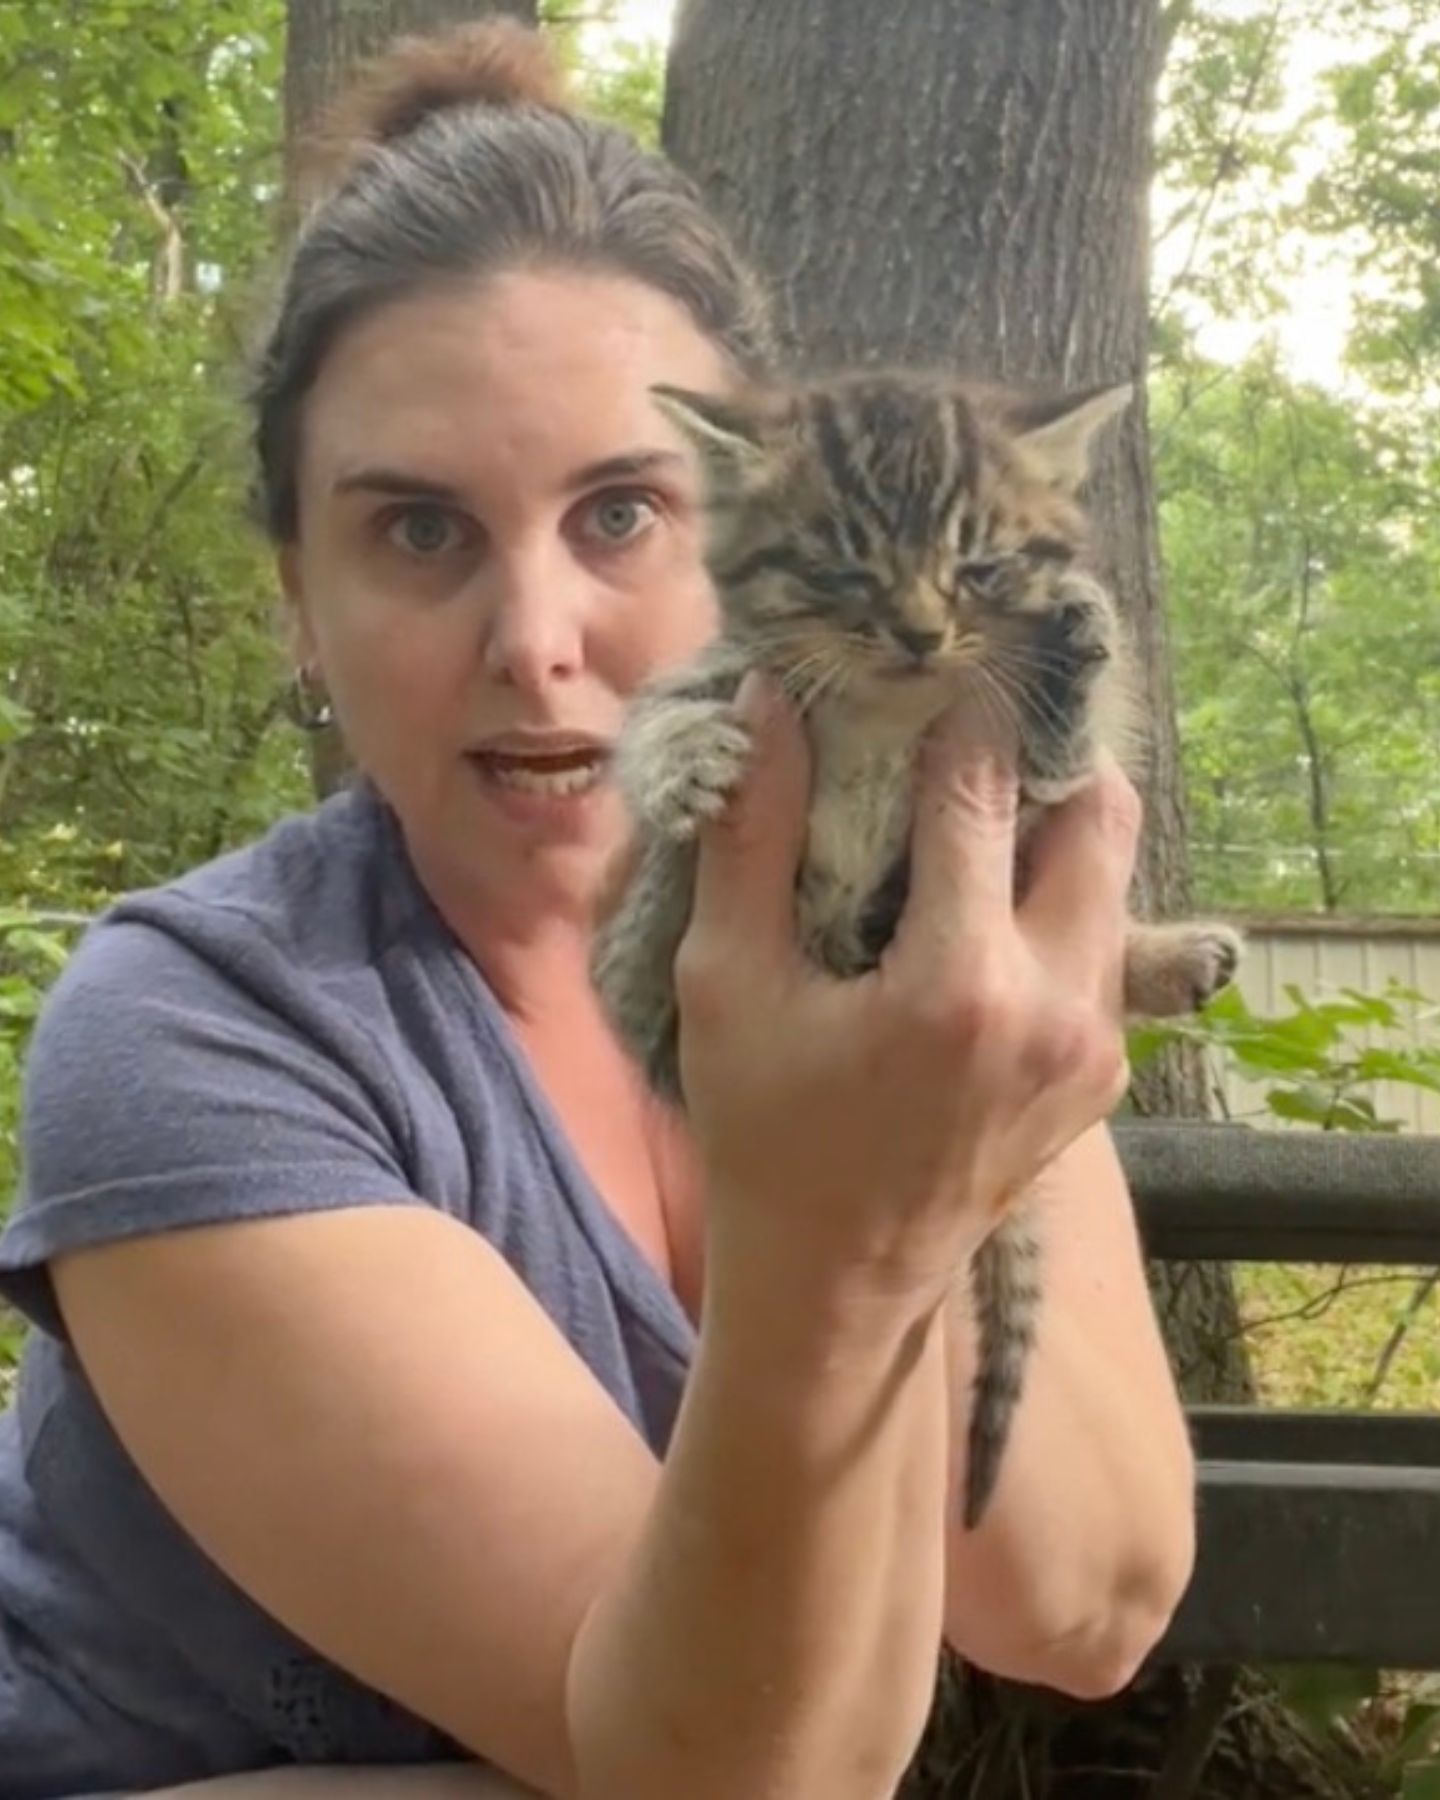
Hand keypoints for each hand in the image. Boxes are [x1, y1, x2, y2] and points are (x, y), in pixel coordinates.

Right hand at [675, 673, 1137, 1310]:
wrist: (837, 1286)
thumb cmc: (763, 1138)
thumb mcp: (728, 984)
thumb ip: (751, 836)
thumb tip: (768, 704)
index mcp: (960, 985)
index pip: (982, 788)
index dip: (952, 711)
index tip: (925, 665)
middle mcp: (1056, 1008)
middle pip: (1099, 814)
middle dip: (1041, 751)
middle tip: (974, 723)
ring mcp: (1094, 1047)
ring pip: (1114, 877)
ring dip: (1056, 822)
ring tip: (979, 799)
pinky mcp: (1102, 1074)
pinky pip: (1100, 946)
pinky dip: (1054, 899)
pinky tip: (983, 900)